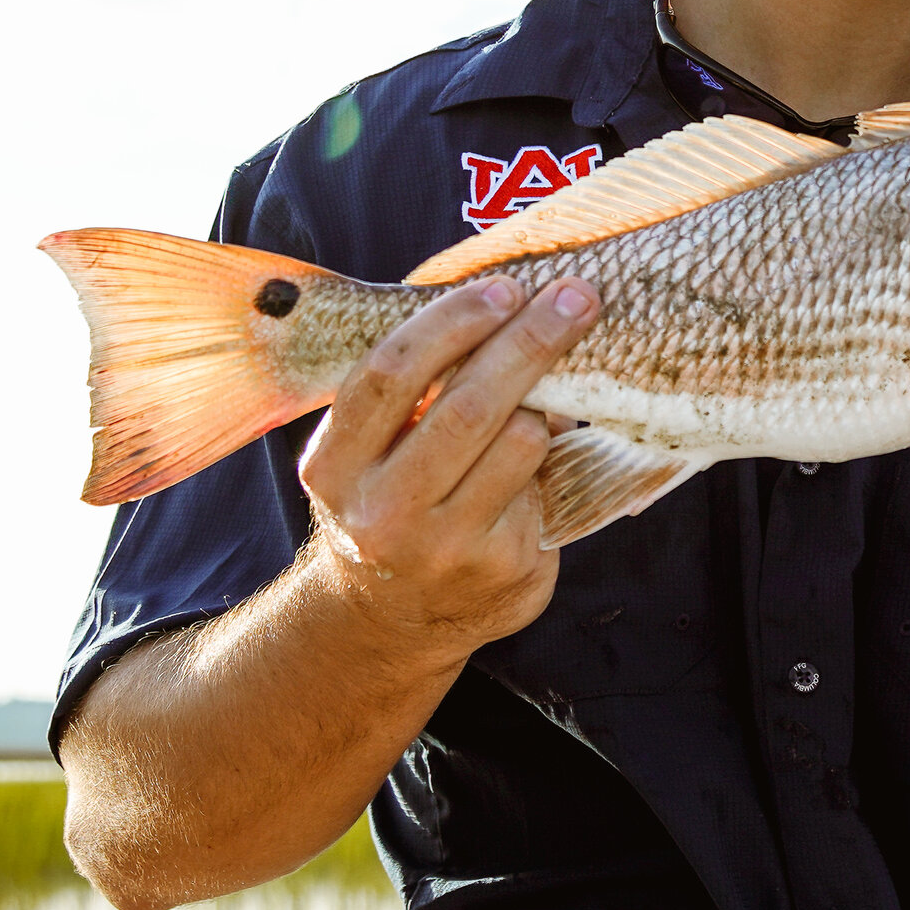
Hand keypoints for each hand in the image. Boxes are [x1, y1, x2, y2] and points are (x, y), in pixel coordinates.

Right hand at [297, 274, 599, 652]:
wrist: (388, 621)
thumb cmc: (388, 505)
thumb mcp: (369, 454)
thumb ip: (415, 393)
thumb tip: (510, 313)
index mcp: (335, 466)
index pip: (390, 374)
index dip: (451, 323)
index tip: (504, 288)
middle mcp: (381, 512)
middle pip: (467, 406)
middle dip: (529, 341)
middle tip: (574, 298)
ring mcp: (442, 548)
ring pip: (519, 443)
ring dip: (544, 406)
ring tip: (549, 393)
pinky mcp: (501, 570)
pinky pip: (546, 485)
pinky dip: (552, 457)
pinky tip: (548, 452)